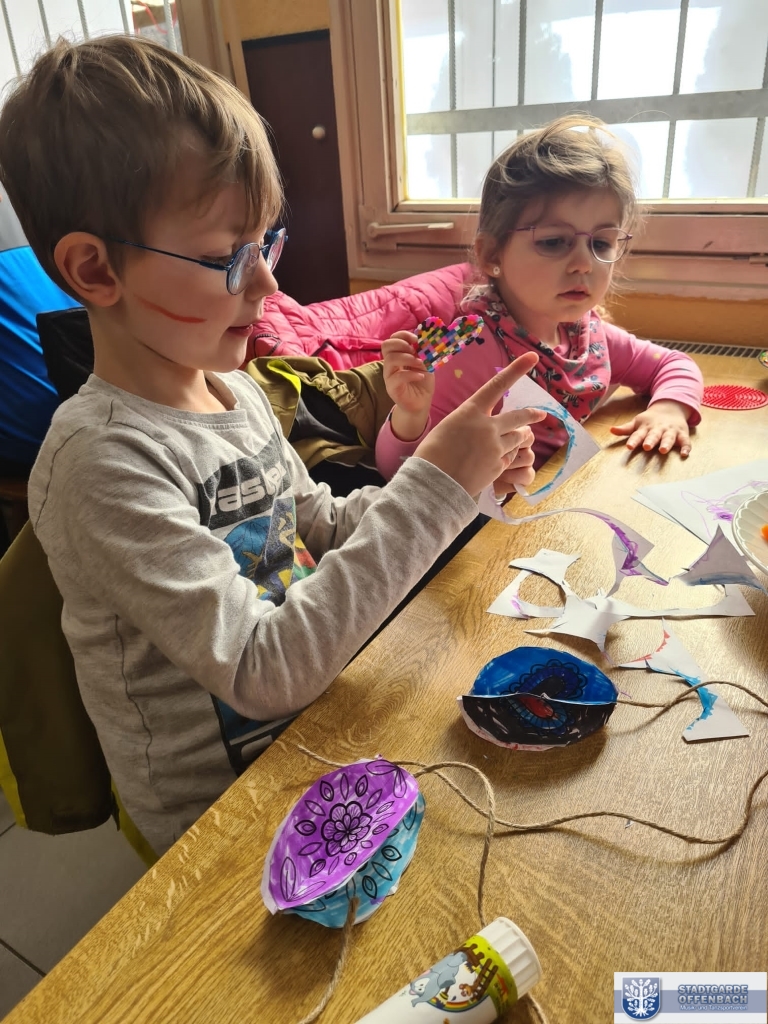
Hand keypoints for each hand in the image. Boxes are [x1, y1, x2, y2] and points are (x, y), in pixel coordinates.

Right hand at [382, 332, 433, 440]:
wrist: (421, 403)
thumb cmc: (422, 382)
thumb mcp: (425, 363)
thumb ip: (423, 352)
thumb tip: (424, 340)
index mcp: (397, 356)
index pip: (392, 339)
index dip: (403, 335)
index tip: (417, 340)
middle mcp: (390, 365)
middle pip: (386, 345)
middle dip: (402, 344)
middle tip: (415, 351)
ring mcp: (389, 376)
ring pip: (390, 359)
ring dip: (408, 358)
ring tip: (421, 364)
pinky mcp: (392, 388)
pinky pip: (397, 376)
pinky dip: (411, 374)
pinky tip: (420, 376)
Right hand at [414, 352, 545, 496]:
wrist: (434, 484)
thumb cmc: (432, 455)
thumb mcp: (447, 428)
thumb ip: (468, 423)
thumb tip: (479, 428)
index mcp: (470, 411)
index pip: (497, 385)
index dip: (517, 369)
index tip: (533, 357)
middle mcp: (487, 426)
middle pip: (518, 417)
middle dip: (531, 415)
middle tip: (540, 414)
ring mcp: (495, 447)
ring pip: (517, 439)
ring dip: (520, 438)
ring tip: (521, 438)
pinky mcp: (498, 466)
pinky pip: (509, 458)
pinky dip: (506, 458)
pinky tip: (496, 462)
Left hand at [610, 400, 692, 456]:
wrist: (670, 408)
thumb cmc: (650, 420)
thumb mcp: (637, 423)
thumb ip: (625, 429)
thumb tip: (611, 430)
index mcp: (646, 428)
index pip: (638, 434)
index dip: (634, 440)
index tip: (629, 447)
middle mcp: (658, 429)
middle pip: (654, 435)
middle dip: (650, 441)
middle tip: (646, 446)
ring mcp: (670, 431)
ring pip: (669, 437)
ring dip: (666, 443)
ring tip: (663, 450)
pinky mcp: (682, 434)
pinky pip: (685, 441)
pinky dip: (686, 447)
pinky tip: (685, 454)